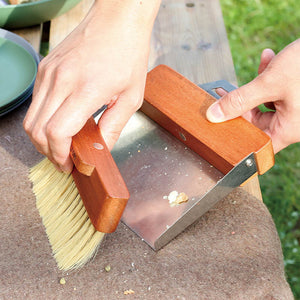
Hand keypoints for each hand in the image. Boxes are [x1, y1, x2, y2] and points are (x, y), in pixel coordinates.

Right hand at [24, 0, 160, 171]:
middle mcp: (60, 80)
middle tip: (65, 159)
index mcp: (85, 90)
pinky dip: (43, 119)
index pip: (56, 132)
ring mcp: (49, 72)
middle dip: (49, 152)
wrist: (117, 19)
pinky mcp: (45, 67)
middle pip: (37, 130)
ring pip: (31, 118)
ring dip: (43, 138)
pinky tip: (61, 122)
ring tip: (63, 144)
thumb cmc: (128, 54)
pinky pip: (36, 102)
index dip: (59, 155)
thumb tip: (101, 148)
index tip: (68, 164)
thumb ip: (114, 126)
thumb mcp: (131, 97)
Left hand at [206, 39, 299, 153]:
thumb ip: (239, 100)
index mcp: (289, 129)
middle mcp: (292, 123)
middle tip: (226, 91)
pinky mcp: (296, 95)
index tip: (222, 126)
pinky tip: (269, 59)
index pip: (257, 144)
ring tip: (263, 66)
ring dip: (258, 84)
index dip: (239, 137)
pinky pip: (276, 91)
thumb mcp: (270, 83)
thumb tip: (214, 115)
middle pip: (256, 121)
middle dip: (244, 102)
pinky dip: (269, 77)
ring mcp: (295, 109)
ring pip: (265, 103)